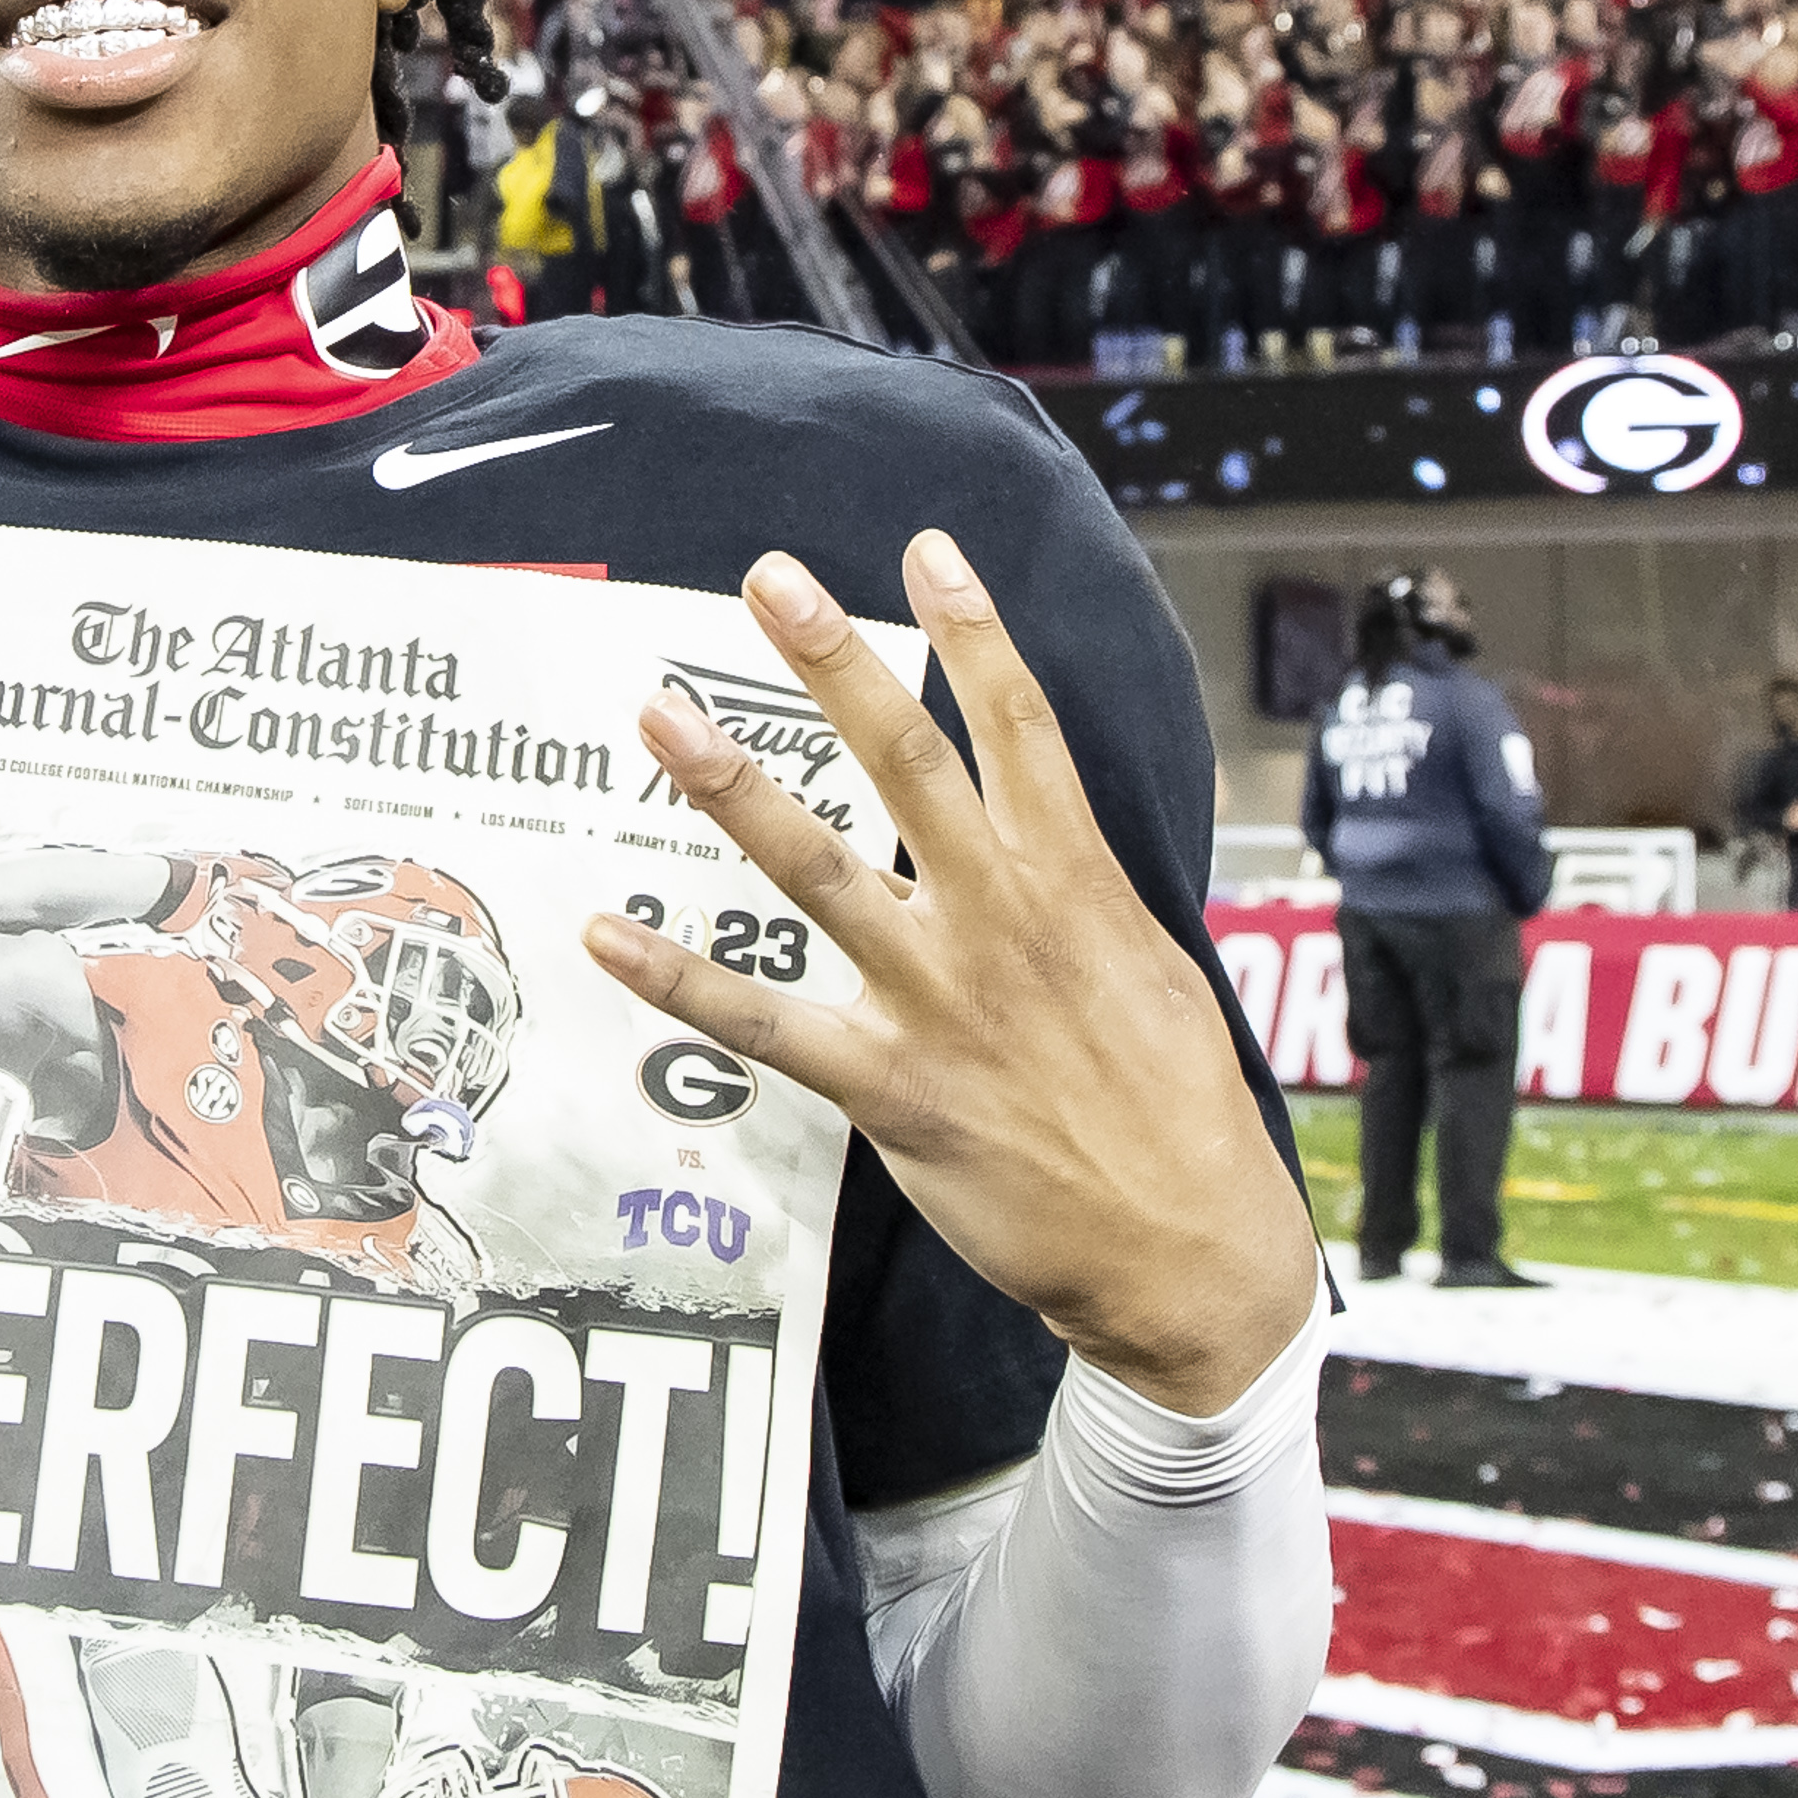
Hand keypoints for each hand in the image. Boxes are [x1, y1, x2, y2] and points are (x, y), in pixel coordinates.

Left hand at [583, 534, 1315, 1416]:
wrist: (1188, 1248)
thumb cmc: (1176, 1111)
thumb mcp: (1152, 970)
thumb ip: (1083, 896)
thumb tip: (1045, 837)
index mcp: (1076, 881)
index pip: (1021, 726)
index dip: (974, 630)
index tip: (924, 548)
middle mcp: (1001, 921)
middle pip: (907, 760)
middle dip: (837, 662)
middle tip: (770, 579)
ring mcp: (941, 1000)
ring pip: (818, 871)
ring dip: (735, 787)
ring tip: (661, 714)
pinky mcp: (893, 1090)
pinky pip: (763, 1024)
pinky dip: (679, 981)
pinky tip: (608, 932)